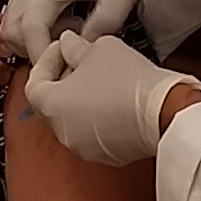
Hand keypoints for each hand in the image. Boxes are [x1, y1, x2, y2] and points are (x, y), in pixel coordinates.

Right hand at [0, 0, 140, 62]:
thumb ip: (101, 28)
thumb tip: (81, 52)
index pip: (29, 31)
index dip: (42, 55)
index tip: (61, 70)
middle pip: (11, 33)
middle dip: (34, 50)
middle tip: (65, 52)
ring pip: (9, 27)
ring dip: (31, 40)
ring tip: (66, 35)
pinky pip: (17, 16)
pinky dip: (32, 29)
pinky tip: (61, 24)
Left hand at [24, 31, 187, 166]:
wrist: (166, 112)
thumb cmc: (130, 81)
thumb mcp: (99, 48)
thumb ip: (75, 47)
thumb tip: (69, 45)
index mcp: (51, 106)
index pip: (34, 82)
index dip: (47, 60)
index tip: (64, 47)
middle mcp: (62, 132)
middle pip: (51, 103)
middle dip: (63, 79)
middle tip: (80, 59)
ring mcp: (84, 147)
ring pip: (73, 119)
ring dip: (81, 98)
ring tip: (102, 77)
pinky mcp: (107, 155)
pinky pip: (93, 133)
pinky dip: (98, 116)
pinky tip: (116, 98)